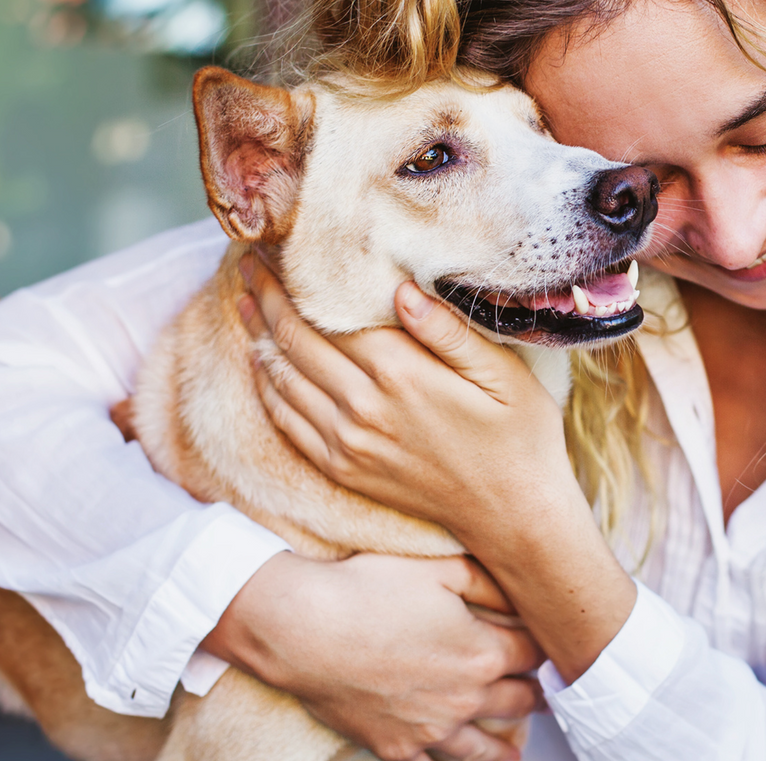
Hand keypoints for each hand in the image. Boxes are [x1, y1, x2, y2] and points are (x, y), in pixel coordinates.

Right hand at [202, 551, 541, 760]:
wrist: (304, 631)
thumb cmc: (367, 591)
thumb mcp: (439, 569)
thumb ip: (488, 582)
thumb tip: (521, 593)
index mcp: (483, 652)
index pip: (534, 654)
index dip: (543, 645)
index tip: (545, 644)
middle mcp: (466, 698)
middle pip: (520, 701)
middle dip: (534, 692)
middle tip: (540, 690)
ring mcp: (432, 730)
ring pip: (486, 749)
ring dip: (506, 746)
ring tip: (516, 749)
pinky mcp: (396, 748)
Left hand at [237, 254, 638, 682]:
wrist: (512, 516)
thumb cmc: (519, 438)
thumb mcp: (504, 375)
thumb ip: (449, 331)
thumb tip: (401, 289)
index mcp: (402, 374)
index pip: (329, 316)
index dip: (296, 281)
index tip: (278, 249)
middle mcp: (364, 408)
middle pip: (296, 342)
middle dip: (267, 298)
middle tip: (248, 264)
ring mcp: (347, 444)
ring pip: (282, 380)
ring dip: (258, 337)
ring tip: (245, 302)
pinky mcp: (342, 469)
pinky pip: (287, 423)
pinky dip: (267, 388)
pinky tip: (262, 365)